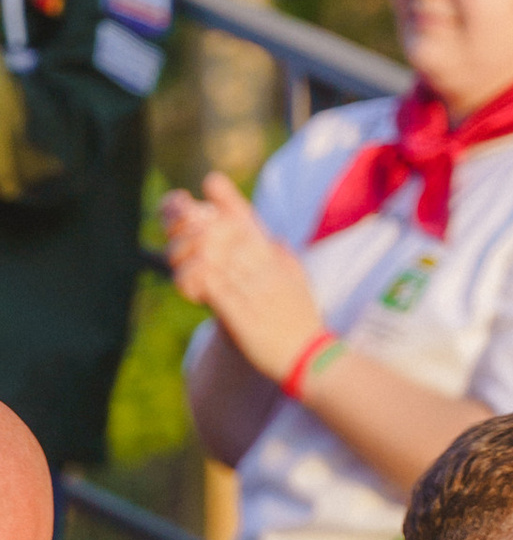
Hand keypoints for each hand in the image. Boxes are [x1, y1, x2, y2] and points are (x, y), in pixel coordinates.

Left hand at [161, 174, 324, 383]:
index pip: (249, 220)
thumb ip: (283, 258)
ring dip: (187, 255)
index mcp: (274, 257)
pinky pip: (210, 287)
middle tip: (175, 232)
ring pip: (210, 256)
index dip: (228, 199)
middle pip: (221, 232)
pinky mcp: (241, 312)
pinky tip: (186, 286)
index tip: (210, 182)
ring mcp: (252, 287)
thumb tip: (275, 239)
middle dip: (191, 227)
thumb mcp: (298, 282)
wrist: (310, 357)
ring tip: (176, 261)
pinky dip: (192, 281)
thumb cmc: (302, 322)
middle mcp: (263, 267)